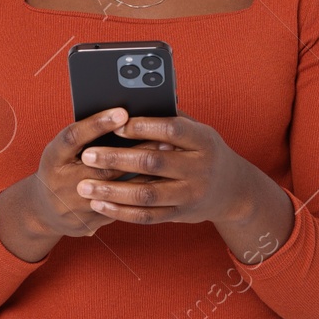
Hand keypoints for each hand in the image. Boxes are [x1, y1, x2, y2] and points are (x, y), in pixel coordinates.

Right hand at [24, 106, 151, 237]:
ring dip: (144, 175)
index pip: (73, 136)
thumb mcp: (65, 148)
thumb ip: (87, 135)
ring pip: (115, 190)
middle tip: (164, 139)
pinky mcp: (87, 223)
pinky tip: (161, 184)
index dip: (98, 124)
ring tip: (167, 161)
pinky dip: (140, 195)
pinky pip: (119, 209)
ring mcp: (74, 206)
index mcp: (53, 157)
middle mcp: (60, 182)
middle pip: (102, 166)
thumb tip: (123, 114)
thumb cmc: (61, 168)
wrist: (43, 210)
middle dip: (136, 152)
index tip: (122, 112)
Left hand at [73, 110, 255, 225]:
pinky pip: (147, 216)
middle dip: (116, 159)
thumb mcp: (199, 131)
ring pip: (147, 194)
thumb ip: (171, 119)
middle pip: (154, 162)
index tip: (114, 124)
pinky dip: (121, 212)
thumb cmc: (205, 151)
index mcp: (203, 140)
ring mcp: (190, 194)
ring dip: (113, 191)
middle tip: (88, 155)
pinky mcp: (180, 214)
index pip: (171, 129)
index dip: (142, 126)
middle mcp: (199, 168)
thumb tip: (135, 101)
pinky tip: (100, 204)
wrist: (234, 190)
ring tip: (85, 186)